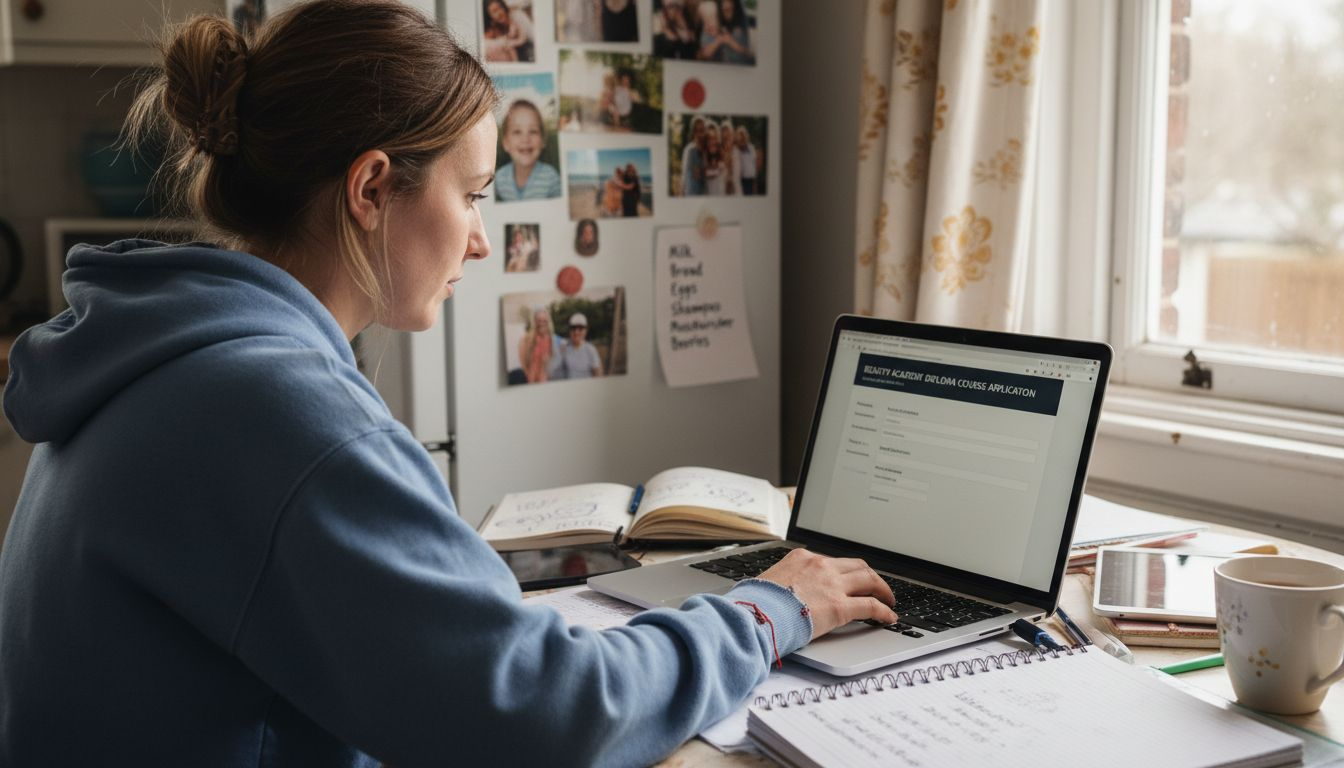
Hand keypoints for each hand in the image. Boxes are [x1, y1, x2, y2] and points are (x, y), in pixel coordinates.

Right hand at [757, 549, 897, 639]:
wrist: (753, 615)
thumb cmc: (755, 603)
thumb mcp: (768, 582)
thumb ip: (783, 582)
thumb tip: (781, 593)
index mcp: (801, 558)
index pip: (832, 561)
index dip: (845, 571)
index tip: (850, 579)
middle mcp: (820, 566)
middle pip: (856, 565)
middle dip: (870, 575)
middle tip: (877, 586)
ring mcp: (831, 585)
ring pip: (869, 580)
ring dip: (882, 589)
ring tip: (888, 600)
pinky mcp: (839, 606)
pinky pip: (870, 606)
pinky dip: (883, 611)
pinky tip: (888, 617)